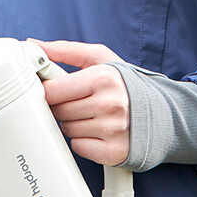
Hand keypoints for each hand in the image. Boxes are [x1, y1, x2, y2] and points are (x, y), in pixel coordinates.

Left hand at [31, 39, 130, 166]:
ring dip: (73, 124)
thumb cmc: (126, 83)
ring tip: (90, 115)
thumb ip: (65, 50)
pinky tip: (96, 131)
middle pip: (59, 111)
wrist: (161, 112)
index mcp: (103, 79)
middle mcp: (109, 104)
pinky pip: (79, 148)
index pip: (53, 91)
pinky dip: (83, 142)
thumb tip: (34, 44)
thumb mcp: (100, 58)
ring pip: (68, 130)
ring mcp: (112, 130)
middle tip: (77, 101)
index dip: (49, 91)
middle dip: (63, 106)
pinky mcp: (114, 152)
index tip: (54, 89)